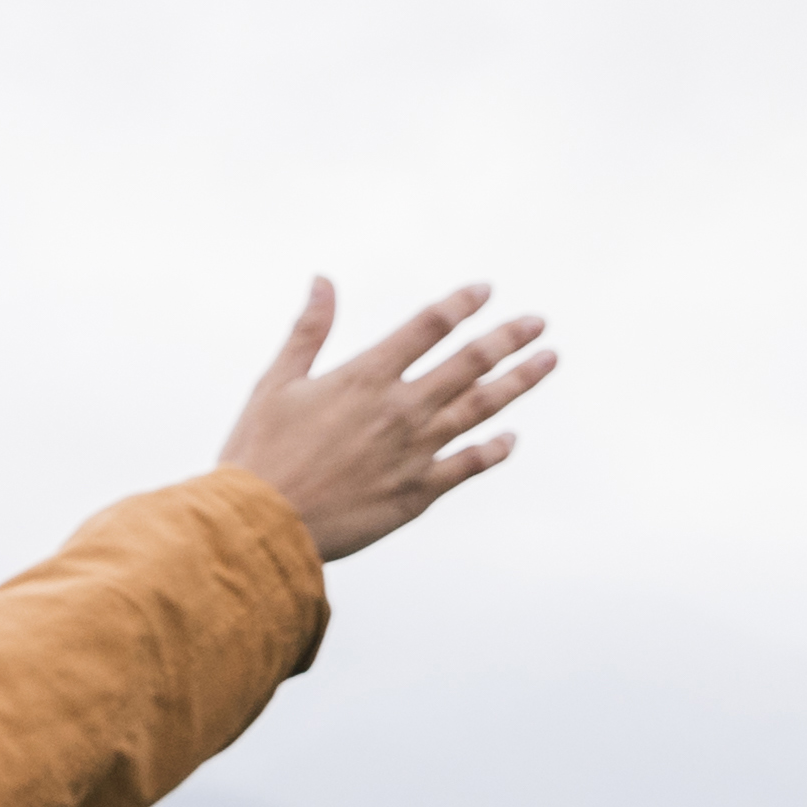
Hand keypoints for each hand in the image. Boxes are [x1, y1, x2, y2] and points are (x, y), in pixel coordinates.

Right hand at [218, 278, 550, 563]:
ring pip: (482, 408)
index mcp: (365, 377)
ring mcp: (415, 451)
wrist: (261, 525)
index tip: (486, 290)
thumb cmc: (258, 453)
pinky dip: (495, 449)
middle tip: (537, 322)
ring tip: (548, 360)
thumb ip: (308, 331)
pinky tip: (511, 438)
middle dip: (508, 338)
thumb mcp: (275, 383)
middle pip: (470, 362)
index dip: (461, 304)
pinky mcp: (418, 491)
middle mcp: (400, 408)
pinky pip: (470, 464)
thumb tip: (323, 281)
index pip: (428, 326)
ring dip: (519, 382)